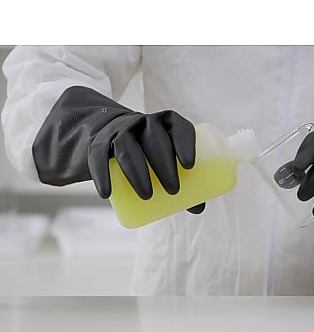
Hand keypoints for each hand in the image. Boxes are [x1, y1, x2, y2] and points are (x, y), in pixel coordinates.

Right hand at [33, 86, 204, 213]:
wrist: (111, 135)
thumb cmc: (149, 152)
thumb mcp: (165, 158)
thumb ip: (183, 179)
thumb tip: (199, 209)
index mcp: (166, 124)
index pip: (179, 127)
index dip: (185, 143)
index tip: (189, 166)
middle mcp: (144, 122)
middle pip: (156, 139)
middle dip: (165, 165)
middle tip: (174, 190)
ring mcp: (120, 130)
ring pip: (128, 146)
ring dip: (138, 171)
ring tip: (148, 196)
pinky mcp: (98, 142)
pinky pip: (98, 156)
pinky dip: (102, 175)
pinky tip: (107, 193)